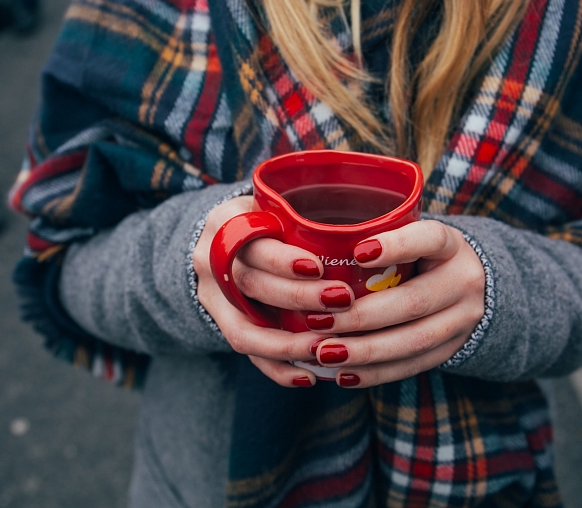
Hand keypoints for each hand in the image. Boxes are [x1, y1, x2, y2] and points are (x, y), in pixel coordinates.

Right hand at [192, 196, 354, 386]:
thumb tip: (371, 232)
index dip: (282, 259)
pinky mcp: (220, 324)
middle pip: (250, 285)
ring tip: (326, 349)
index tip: (318, 267)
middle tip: (341, 301)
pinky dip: (277, 368)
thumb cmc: (266, 219)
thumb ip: (304, 216)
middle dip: (297, 298)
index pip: (250, 242)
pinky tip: (309, 376)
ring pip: (244, 329)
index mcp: (226, 223)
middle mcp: (210, 260)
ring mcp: (211, 297)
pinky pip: (246, 353)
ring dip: (288, 344)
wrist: (223, 241)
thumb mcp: (275, 205)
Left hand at [308, 220, 484, 387]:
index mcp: (451, 245)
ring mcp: (463, 320)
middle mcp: (463, 282)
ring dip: (365, 351)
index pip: (430, 239)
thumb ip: (378, 237)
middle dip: (362, 316)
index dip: (397, 246)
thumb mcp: (412, 235)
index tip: (357, 253)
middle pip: (414, 302)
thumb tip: (315, 244)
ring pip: (414, 341)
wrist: (473, 286)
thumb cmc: (421, 255)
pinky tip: (343, 374)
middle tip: (317, 321)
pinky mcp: (452, 350)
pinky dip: (375, 373)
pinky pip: (412, 365)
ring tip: (324, 353)